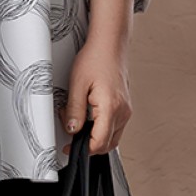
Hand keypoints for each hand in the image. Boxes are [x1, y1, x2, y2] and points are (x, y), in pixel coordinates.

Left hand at [59, 37, 131, 154]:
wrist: (109, 45)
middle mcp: (122, 112)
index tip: (69, 148)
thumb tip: (72, 130)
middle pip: (106, 144)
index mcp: (111, 107)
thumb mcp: (77, 84)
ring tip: (78, 118)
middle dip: (86, 143)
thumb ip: (74, 111)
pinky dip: (100, 128)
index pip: (99, 143)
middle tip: (71, 129)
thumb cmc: (95, 59)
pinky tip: (88, 116)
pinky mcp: (125, 107)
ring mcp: (126, 110)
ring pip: (111, 138)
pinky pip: (114, 127)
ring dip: (93, 136)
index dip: (82, 150)